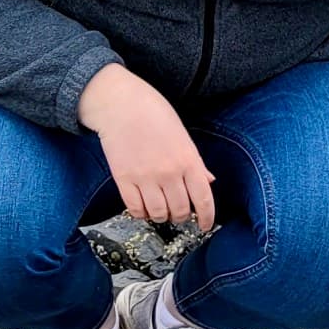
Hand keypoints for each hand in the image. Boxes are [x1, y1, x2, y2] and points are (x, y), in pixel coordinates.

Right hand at [78, 65, 216, 231]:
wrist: (120, 103)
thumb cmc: (152, 112)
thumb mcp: (182, 135)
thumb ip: (196, 162)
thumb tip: (208, 181)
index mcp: (188, 160)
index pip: (204, 199)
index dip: (207, 218)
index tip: (205, 225)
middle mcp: (169, 172)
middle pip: (180, 211)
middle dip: (181, 216)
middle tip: (179, 213)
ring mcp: (145, 177)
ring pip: (158, 214)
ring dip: (161, 216)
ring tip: (160, 210)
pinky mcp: (123, 179)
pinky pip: (135, 208)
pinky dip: (140, 213)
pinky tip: (143, 207)